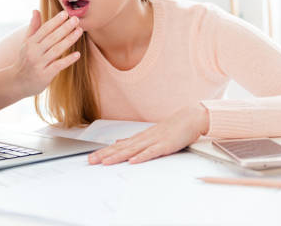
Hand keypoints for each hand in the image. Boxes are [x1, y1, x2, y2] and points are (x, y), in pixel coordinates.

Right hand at [12, 9, 82, 97]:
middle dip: (65, 28)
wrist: (17, 82)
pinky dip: (68, 60)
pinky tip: (78, 54)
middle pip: (52, 38)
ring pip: (56, 50)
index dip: (55, 21)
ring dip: (69, 40)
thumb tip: (36, 10)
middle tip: (76, 19)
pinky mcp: (44, 75)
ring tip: (79, 31)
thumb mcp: (26, 43)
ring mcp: (39, 64)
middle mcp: (34, 52)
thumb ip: (33, 27)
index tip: (65, 13)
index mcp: (30, 43)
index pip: (44, 29)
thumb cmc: (25, 60)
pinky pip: (58, 65)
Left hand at [88, 104, 209, 165]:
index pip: (118, 146)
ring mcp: (153, 141)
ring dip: (118, 156)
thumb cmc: (171, 128)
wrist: (189, 118)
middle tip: (91, 161)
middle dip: (105, 155)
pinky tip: (132, 161)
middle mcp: (143, 139)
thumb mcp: (149, 134)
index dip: (104, 152)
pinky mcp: (165, 145)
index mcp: (139, 137)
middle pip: (121, 148)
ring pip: (132, 150)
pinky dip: (142, 157)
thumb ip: (134, 140)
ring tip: (105, 162)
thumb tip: (118, 142)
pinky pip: (151, 152)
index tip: (91, 158)